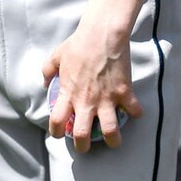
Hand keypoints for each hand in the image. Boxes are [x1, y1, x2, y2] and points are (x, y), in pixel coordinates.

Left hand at [43, 18, 141, 153]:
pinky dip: (135, 113)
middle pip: (82, 135)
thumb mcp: (57, 56)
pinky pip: (133, 109)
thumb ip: (48, 71)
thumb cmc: (79, 44)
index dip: (56, 132)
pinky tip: (134, 111)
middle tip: (85, 146)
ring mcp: (107, 99)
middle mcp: (86, 101)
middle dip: (83, 146)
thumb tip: (45, 82)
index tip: (60, 133)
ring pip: (110, 131)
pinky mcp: (124, 92)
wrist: (102, 34)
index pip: (57, 122)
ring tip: (113, 141)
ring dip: (113, 140)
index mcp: (68, 94)